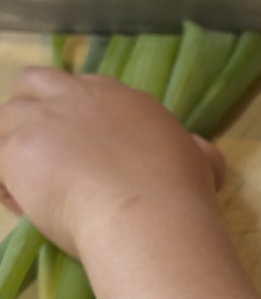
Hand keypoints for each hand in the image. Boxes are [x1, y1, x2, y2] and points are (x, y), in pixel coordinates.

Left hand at [0, 68, 223, 257]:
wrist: (147, 215)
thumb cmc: (179, 193)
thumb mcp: (202, 162)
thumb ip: (194, 150)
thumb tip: (202, 153)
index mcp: (119, 98)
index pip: (82, 88)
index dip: (74, 117)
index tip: (80, 150)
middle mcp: (77, 98)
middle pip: (34, 84)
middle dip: (30, 112)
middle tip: (42, 155)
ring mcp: (42, 120)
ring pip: (5, 119)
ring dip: (10, 148)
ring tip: (26, 188)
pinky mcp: (15, 149)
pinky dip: (3, 183)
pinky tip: (20, 205)